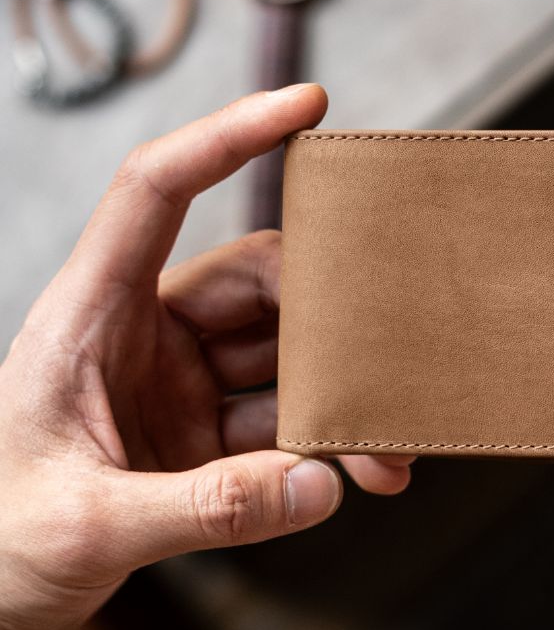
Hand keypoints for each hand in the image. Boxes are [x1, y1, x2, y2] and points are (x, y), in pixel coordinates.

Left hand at [0, 85, 410, 629]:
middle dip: (328, 315)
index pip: (157, 189)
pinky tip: (355, 472)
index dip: (229, 135)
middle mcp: (142, 332)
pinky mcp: (205, 431)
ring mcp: (180, 382)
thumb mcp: (90, 525)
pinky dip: (325, 443)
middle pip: (256, 280)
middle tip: (387, 351)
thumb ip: (209, 508)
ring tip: (384, 446)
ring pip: (283, 353)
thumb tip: (322, 486)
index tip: (307, 105)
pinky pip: (284, 419)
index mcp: (90, 314)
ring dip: (337, 394)